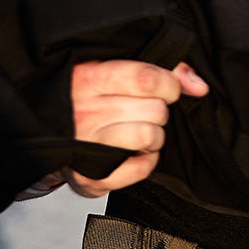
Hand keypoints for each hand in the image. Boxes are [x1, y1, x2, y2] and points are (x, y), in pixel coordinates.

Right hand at [64, 60, 208, 197]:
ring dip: (155, 136)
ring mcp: (85, 147)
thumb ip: (161, 70)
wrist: (49, 138)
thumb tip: (199, 86)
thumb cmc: (91, 100)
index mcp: (89, 78)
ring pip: (149, 136)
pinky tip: (134, 153)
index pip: (145, 78)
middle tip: (146, 111)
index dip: (169, 84)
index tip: (167, 88)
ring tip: (142, 133)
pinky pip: (142, 169)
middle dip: (160, 111)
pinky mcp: (89, 178)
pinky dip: (147, 162)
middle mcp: (84, 112)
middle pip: (154, 110)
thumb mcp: (115, 70)